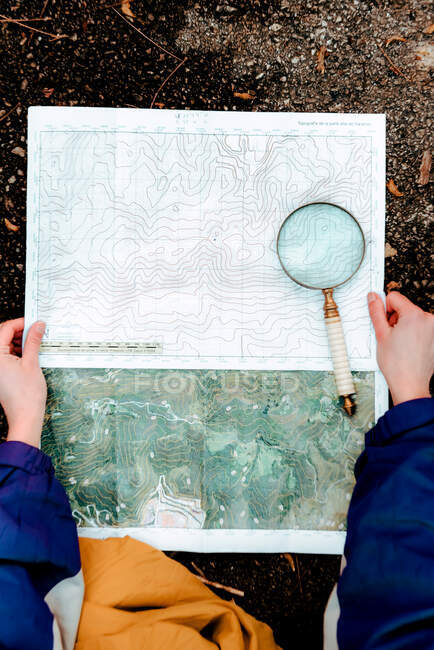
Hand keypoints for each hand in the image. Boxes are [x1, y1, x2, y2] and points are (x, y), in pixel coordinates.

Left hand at [0, 318, 46, 446]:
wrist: (25, 416)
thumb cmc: (26, 396)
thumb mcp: (32, 362)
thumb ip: (34, 341)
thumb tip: (37, 326)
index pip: (5, 329)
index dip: (21, 323)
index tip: (33, 322)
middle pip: (3, 336)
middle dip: (20, 333)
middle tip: (36, 332)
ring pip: (5, 346)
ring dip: (19, 343)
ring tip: (35, 345)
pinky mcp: (0, 373)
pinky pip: (6, 356)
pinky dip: (18, 352)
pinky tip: (30, 355)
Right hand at [368, 291, 433, 405]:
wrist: (409, 384)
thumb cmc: (397, 365)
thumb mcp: (380, 334)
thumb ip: (376, 311)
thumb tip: (373, 297)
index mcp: (414, 315)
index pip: (394, 297)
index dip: (384, 309)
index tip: (384, 322)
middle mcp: (428, 319)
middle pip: (405, 308)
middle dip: (395, 319)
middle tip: (391, 337)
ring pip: (413, 318)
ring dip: (404, 327)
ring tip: (400, 344)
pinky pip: (421, 328)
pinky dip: (413, 334)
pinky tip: (408, 347)